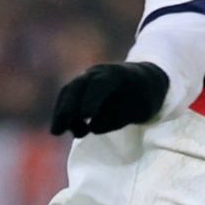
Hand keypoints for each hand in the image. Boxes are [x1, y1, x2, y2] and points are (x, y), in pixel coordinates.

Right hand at [48, 62, 168, 136]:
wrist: (145, 78)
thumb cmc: (146, 96)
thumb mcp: (142, 109)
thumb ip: (120, 117)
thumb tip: (93, 126)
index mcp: (118, 74)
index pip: (101, 84)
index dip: (91, 99)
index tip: (85, 117)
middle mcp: (98, 72)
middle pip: (77, 86)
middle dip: (66, 108)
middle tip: (58, 130)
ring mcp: (87, 76)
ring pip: (68, 91)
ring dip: (61, 112)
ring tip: (59, 132)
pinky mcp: (81, 85)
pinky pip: (66, 96)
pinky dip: (61, 111)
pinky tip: (60, 128)